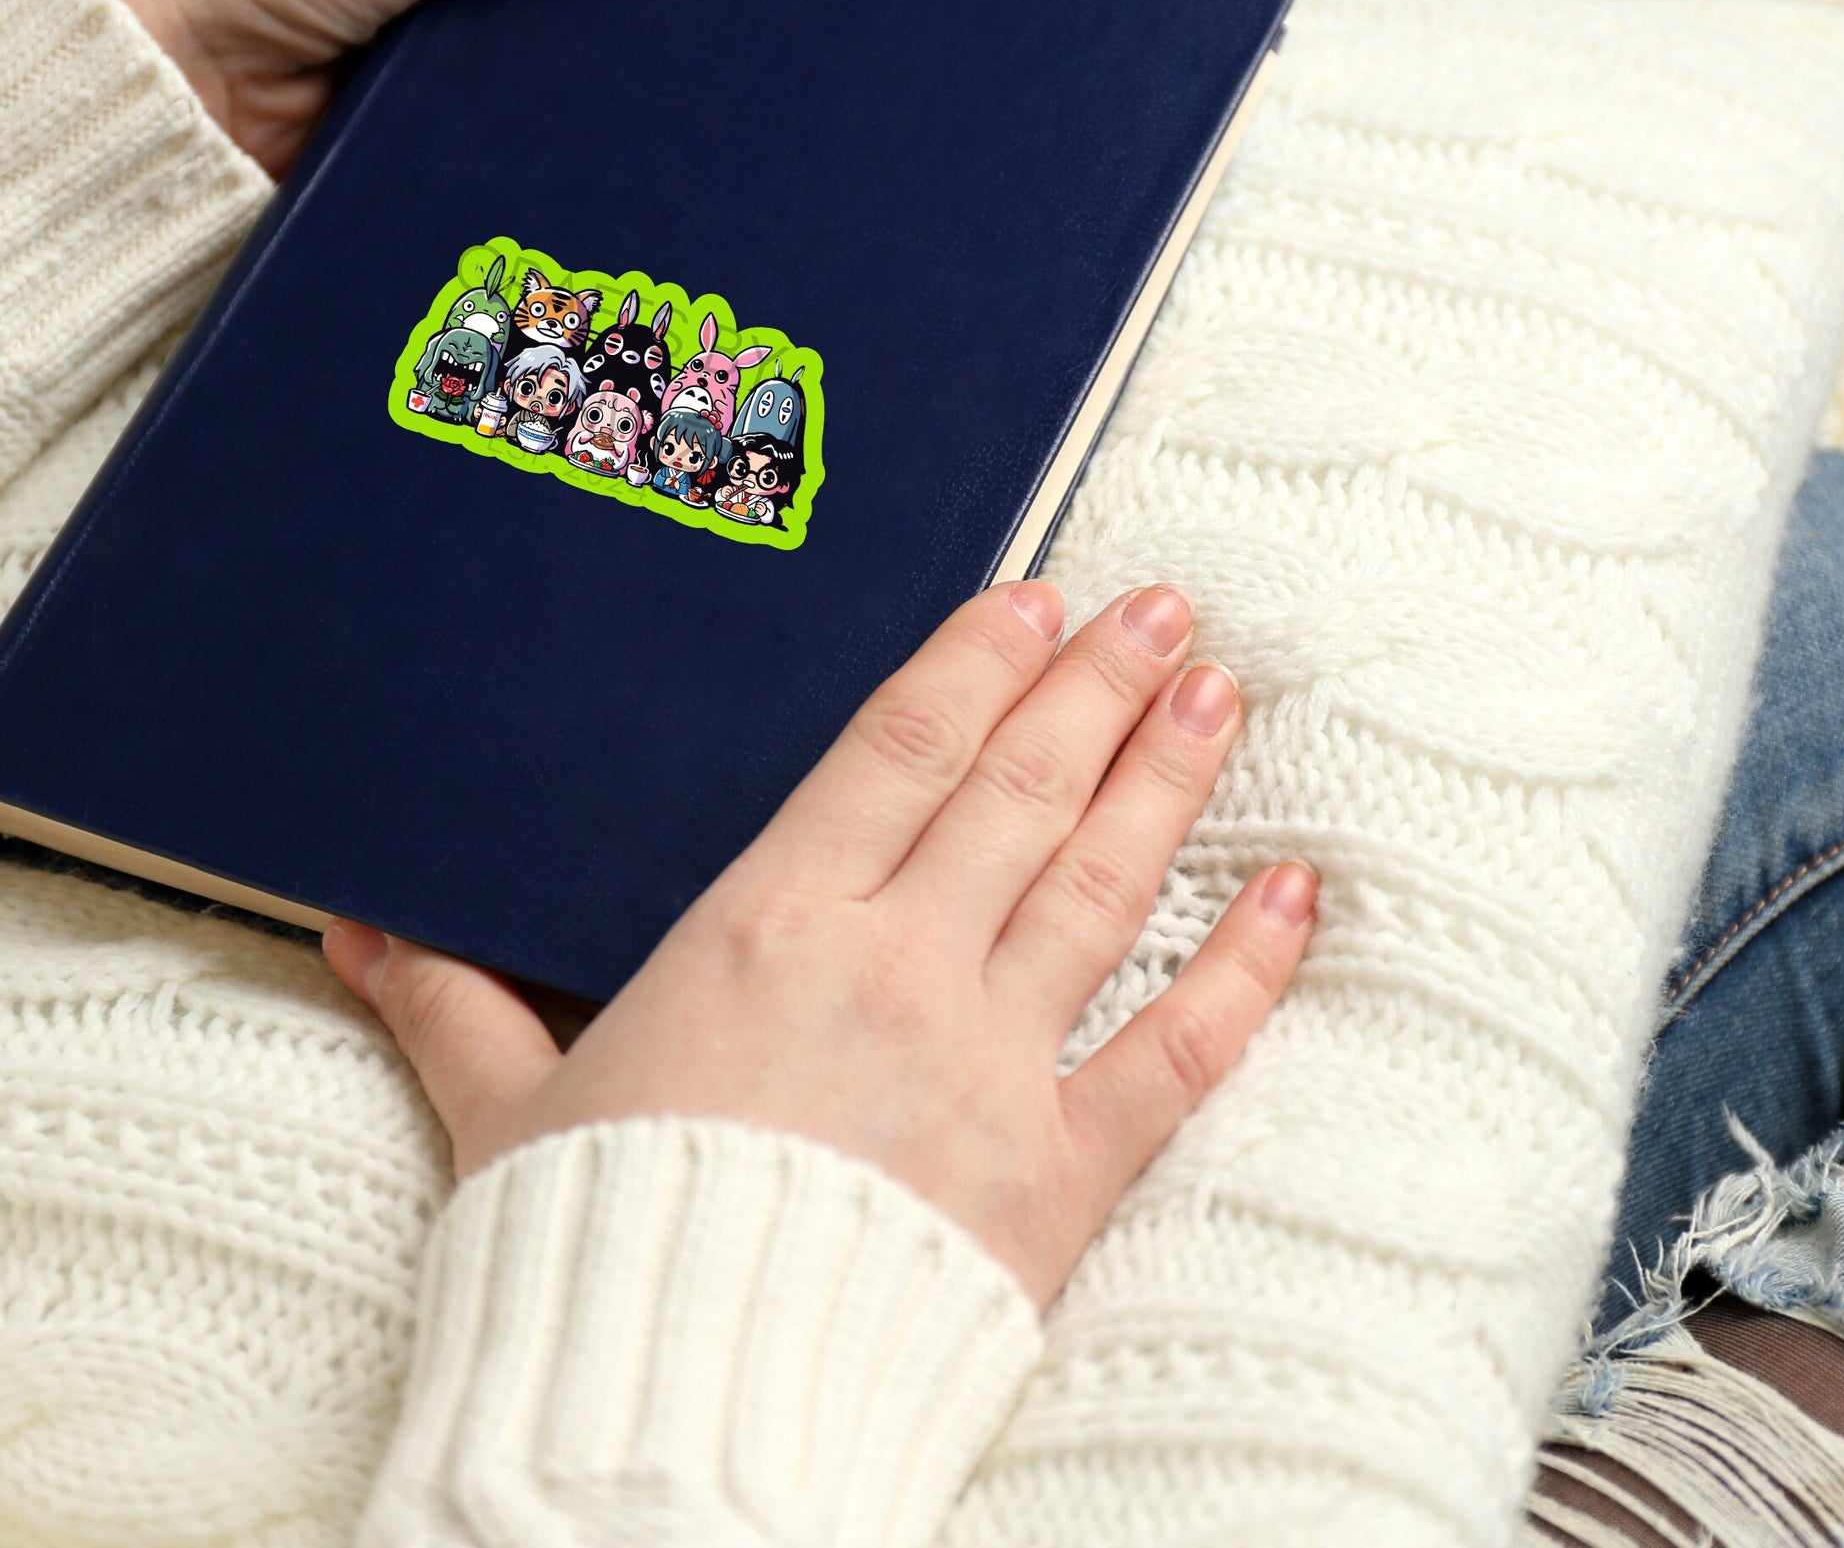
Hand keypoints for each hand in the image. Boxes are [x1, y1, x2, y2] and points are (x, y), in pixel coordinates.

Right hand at [325, 582, 1315, 1307]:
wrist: (673, 1428)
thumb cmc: (597, 1257)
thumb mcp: (511, 1116)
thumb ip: (455, 1004)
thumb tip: (365, 930)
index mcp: (769, 930)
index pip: (899, 752)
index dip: (976, 662)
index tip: (1039, 599)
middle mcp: (895, 970)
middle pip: (1019, 790)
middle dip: (1096, 685)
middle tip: (1162, 606)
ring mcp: (989, 1065)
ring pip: (1102, 883)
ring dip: (1168, 776)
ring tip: (1219, 690)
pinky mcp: (1058, 1173)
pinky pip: (1176, 1049)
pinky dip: (1244, 968)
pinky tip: (1294, 893)